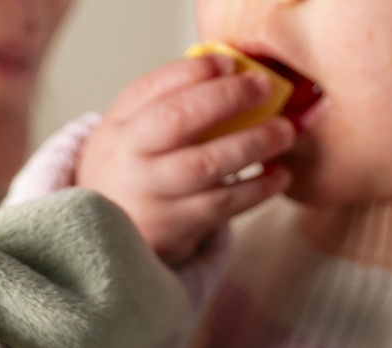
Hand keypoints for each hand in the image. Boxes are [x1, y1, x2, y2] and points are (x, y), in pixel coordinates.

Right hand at [75, 54, 295, 264]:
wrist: (107, 239)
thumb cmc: (133, 173)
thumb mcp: (133, 133)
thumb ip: (169, 103)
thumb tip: (232, 74)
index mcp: (120, 126)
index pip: (155, 88)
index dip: (197, 72)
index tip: (232, 64)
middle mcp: (129, 161)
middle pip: (178, 121)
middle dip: (227, 99)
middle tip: (264, 89)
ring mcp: (149, 199)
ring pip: (205, 165)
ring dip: (251, 145)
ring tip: (284, 133)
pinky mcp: (172, 231)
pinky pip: (221, 206)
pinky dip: (255, 189)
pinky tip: (276, 177)